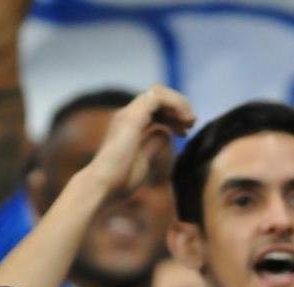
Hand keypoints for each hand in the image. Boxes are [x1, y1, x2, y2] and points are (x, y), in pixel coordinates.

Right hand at [86, 85, 195, 199]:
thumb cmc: (120, 181)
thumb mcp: (144, 159)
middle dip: (178, 107)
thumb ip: (154, 144)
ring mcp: (128, 114)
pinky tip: (184, 121)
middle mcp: (127, 115)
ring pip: (158, 92)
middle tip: (191, 123)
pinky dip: (176, 105)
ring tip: (190, 121)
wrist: (102, 186)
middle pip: (157, 96)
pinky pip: (158, 98)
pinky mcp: (133, 117)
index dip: (173, 116)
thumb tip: (167, 134)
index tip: (185, 132)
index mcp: (128, 125)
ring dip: (179, 104)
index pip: (154, 108)